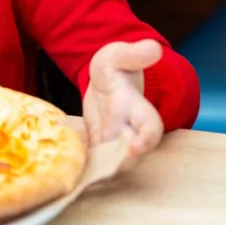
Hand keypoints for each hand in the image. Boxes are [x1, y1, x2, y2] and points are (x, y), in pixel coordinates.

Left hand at [82, 39, 164, 170]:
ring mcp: (111, 137)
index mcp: (134, 106)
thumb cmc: (115, 66)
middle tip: (108, 170)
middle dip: (123, 162)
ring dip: (102, 169)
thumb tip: (154, 48)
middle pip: (132, 153)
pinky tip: (71, 174)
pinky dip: (85, 168)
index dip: (147, 138)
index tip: (137, 147)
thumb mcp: (119, 55)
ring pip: (112, 160)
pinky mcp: (96, 143)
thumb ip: (134, 54)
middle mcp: (127, 127)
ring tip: (86, 176)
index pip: (151, 126)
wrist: (104, 79)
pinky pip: (93, 159)